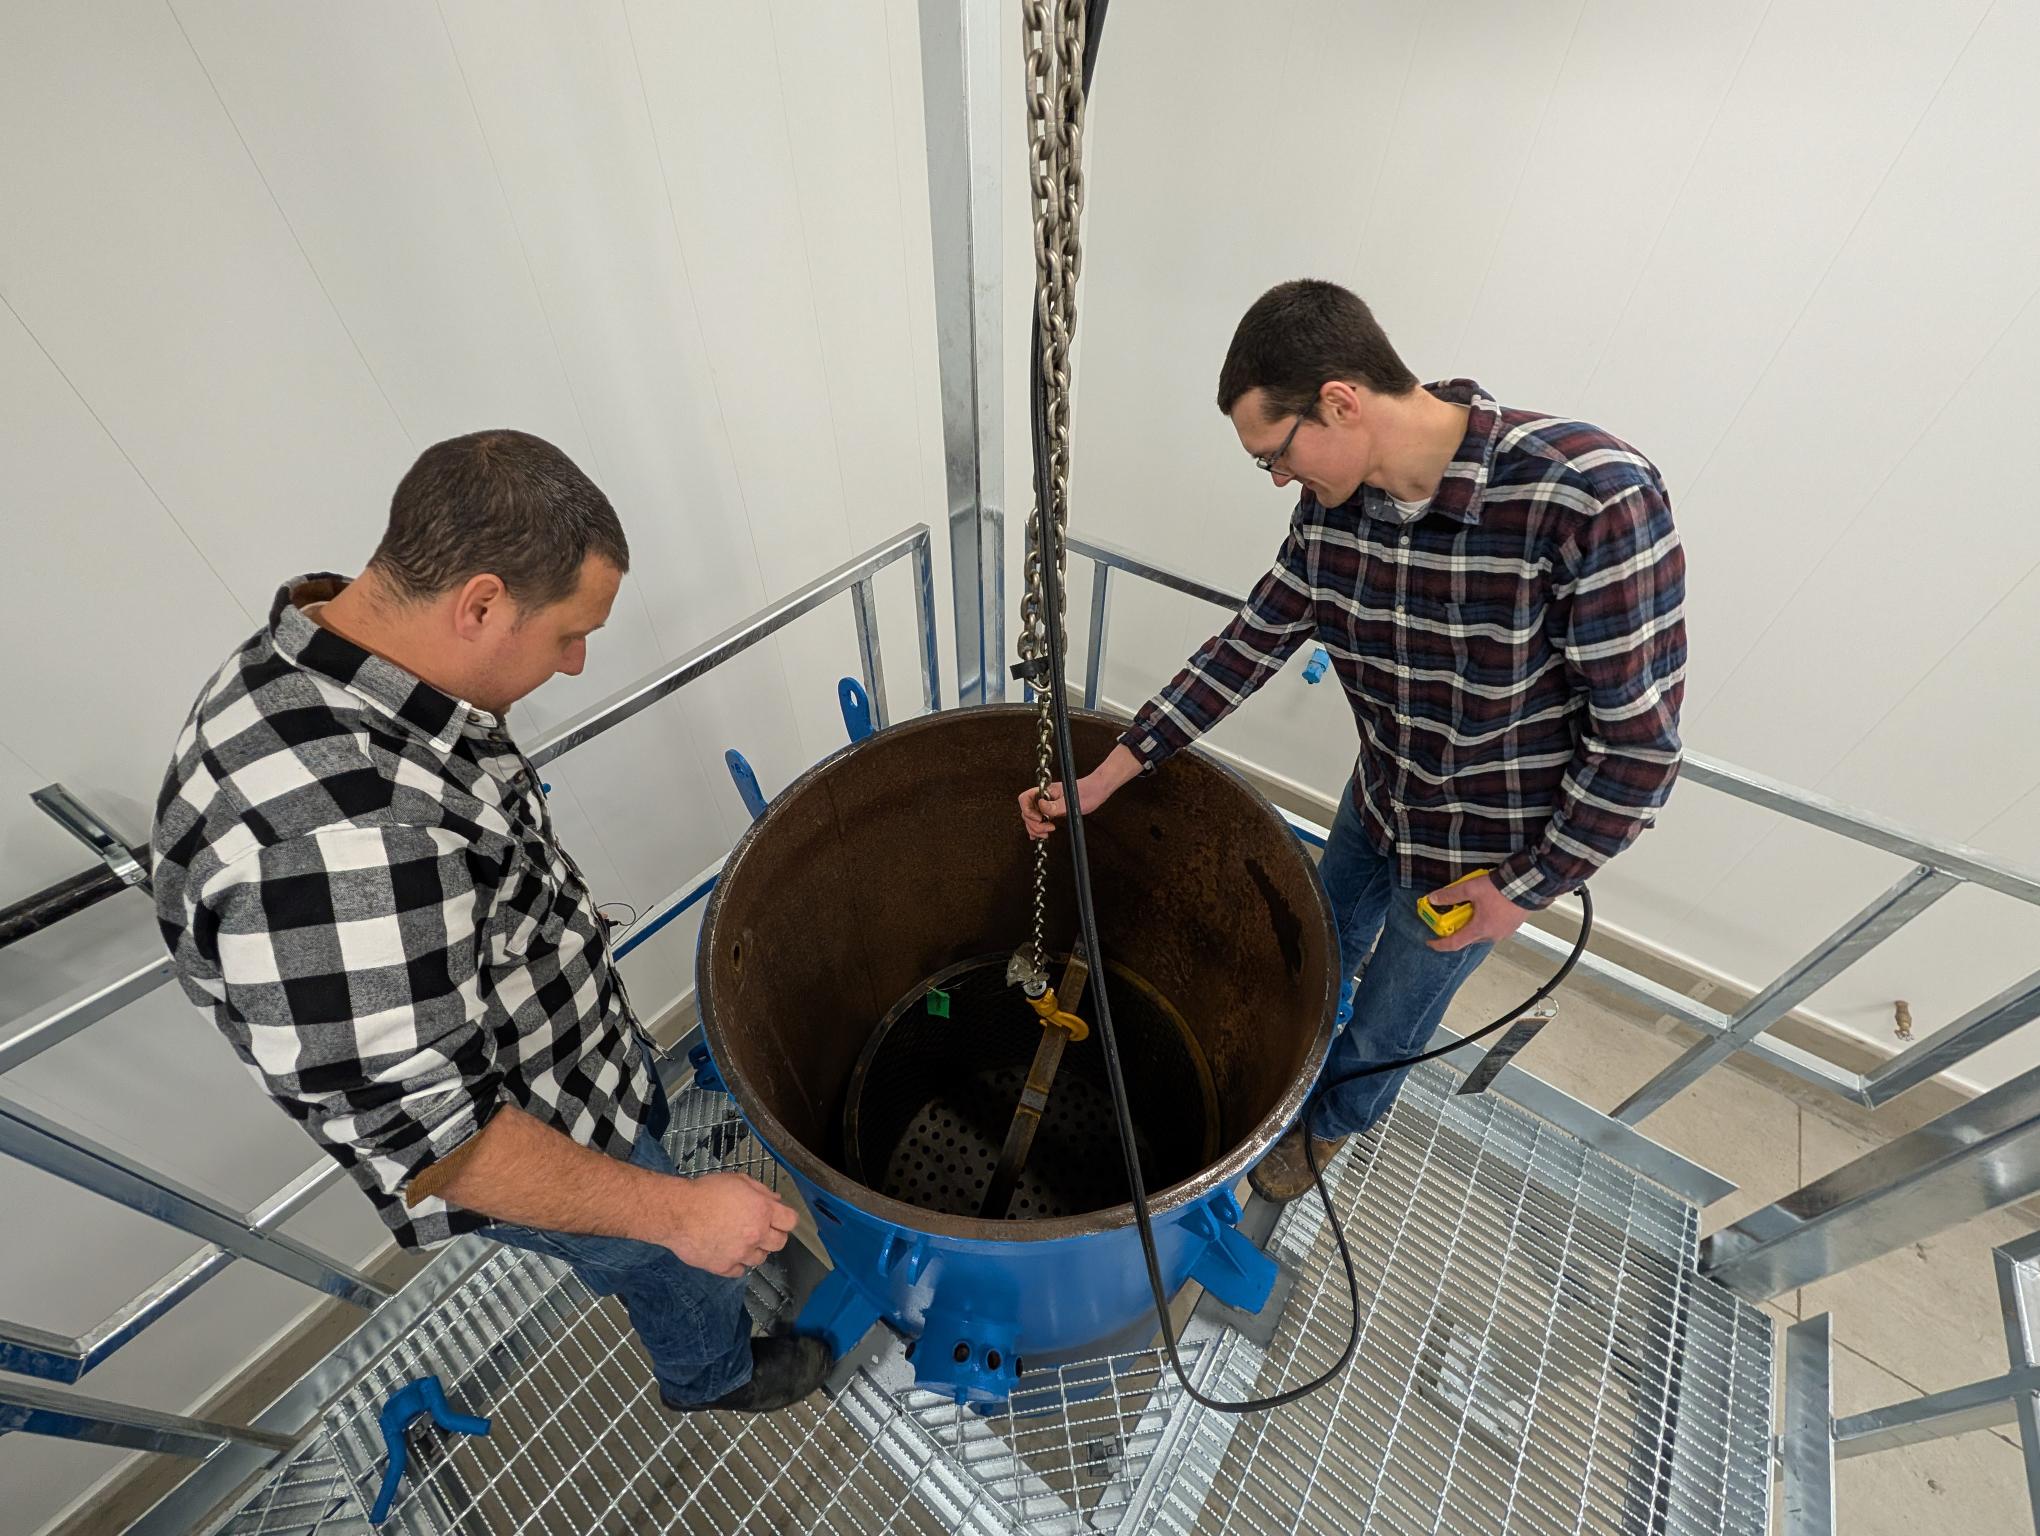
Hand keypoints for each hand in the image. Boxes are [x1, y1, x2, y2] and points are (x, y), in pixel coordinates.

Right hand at [660, 1171, 797, 1278]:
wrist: (677, 1212)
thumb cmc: (705, 1192)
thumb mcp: (738, 1181)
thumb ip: (761, 1191)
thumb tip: (775, 1201)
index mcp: (762, 1211)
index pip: (790, 1221)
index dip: (785, 1219)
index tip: (779, 1218)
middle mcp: (755, 1234)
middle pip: (780, 1243)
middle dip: (773, 1235)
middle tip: (761, 1229)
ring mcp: (740, 1253)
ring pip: (760, 1259)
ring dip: (755, 1250)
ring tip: (741, 1239)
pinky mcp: (724, 1267)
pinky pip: (740, 1270)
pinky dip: (737, 1263)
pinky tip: (729, 1251)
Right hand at [1018, 772, 1116, 837]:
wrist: (1097, 790)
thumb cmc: (1088, 791)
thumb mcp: (1072, 801)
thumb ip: (1056, 806)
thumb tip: (1041, 807)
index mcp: (1046, 790)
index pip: (1025, 798)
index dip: (1028, 811)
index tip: (1040, 819)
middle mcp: (1044, 797)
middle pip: (1026, 811)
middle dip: (1033, 824)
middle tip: (1048, 829)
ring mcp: (1047, 804)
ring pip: (1031, 817)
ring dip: (1035, 828)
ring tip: (1047, 833)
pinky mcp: (1052, 810)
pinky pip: (1039, 820)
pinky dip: (1037, 828)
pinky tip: (1040, 835)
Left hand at [1422, 872, 1527, 952]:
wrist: (1527, 885)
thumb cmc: (1502, 889)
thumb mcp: (1470, 888)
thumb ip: (1450, 895)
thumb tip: (1434, 898)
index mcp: (1480, 929)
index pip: (1454, 943)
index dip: (1440, 944)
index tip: (1431, 942)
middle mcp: (1492, 935)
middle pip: (1468, 937)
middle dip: (1458, 928)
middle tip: (1452, 915)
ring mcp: (1504, 932)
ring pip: (1482, 932)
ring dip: (1473, 924)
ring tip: (1471, 908)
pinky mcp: (1512, 926)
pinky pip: (1494, 928)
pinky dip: (1486, 921)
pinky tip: (1486, 908)